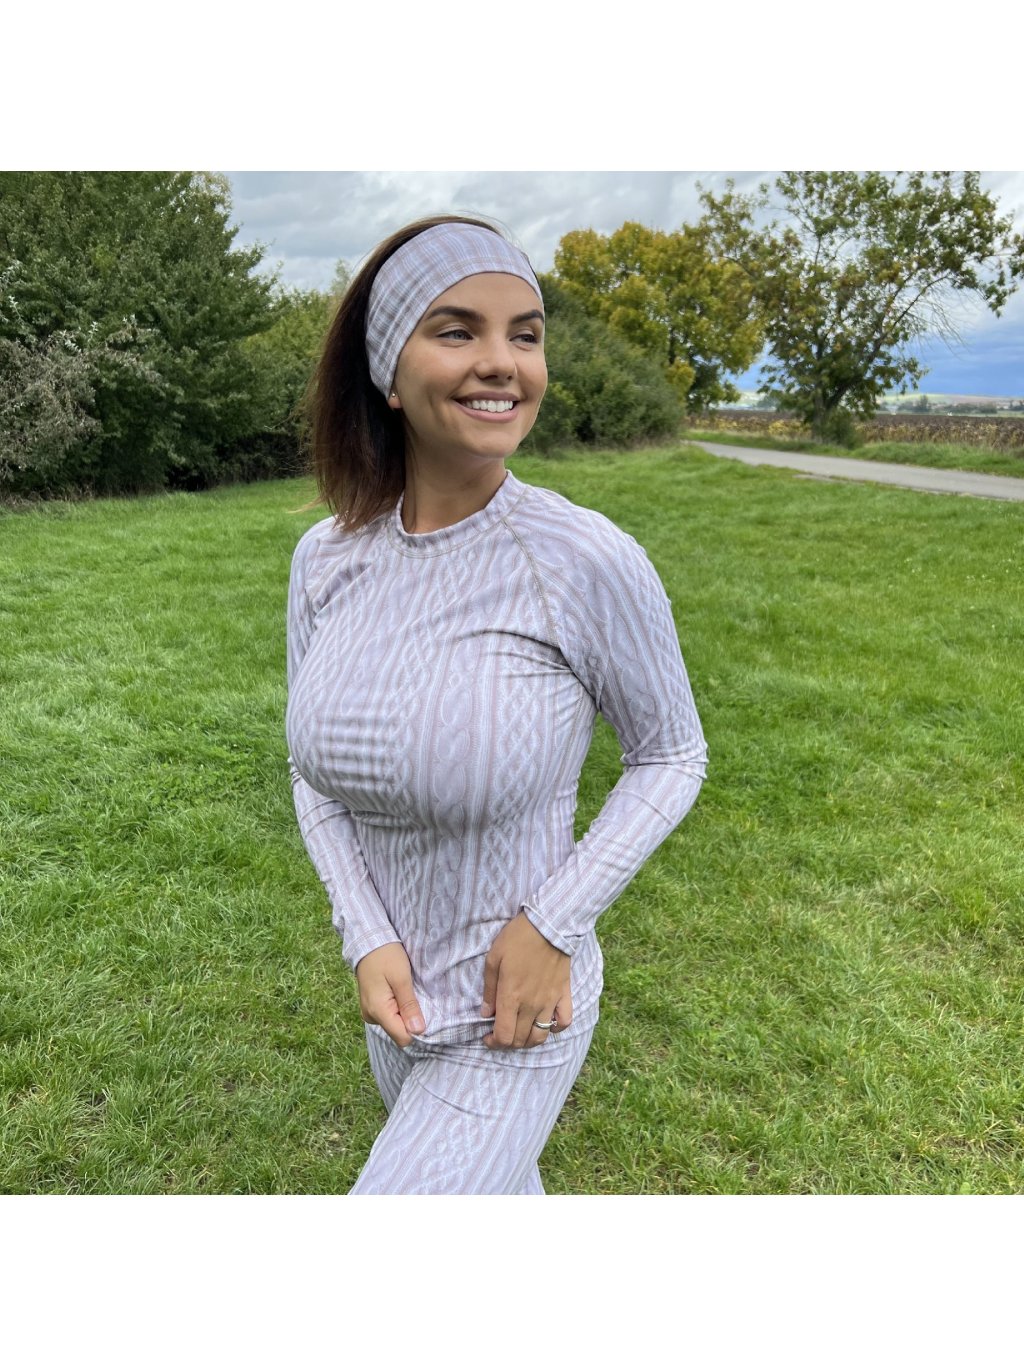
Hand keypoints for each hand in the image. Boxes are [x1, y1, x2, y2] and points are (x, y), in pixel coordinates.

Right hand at [355, 942, 424, 1047]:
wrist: (368, 941)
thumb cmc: (386, 956)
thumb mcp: (401, 978)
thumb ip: (409, 1006)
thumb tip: (418, 1031)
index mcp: (377, 1011)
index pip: (402, 1037)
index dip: (416, 1028)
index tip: (425, 1011)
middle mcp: (370, 1016)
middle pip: (398, 1032)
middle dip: (411, 1020)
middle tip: (416, 997)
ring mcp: (369, 1012)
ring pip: (394, 1024)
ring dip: (405, 1013)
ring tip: (407, 992)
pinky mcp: (371, 1007)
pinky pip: (389, 1016)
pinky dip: (398, 1008)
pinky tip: (400, 993)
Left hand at [481, 912, 571, 1049]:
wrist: (549, 925)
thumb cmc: (517, 939)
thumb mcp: (493, 959)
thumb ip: (489, 990)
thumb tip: (486, 1013)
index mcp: (511, 997)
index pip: (504, 1036)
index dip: (494, 1042)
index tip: (487, 1036)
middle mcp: (531, 1005)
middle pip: (520, 1040)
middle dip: (507, 1043)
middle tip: (500, 1033)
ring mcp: (550, 1002)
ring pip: (541, 1036)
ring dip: (528, 1041)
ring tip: (520, 1033)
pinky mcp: (564, 995)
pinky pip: (564, 1022)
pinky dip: (555, 1029)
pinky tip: (546, 1023)